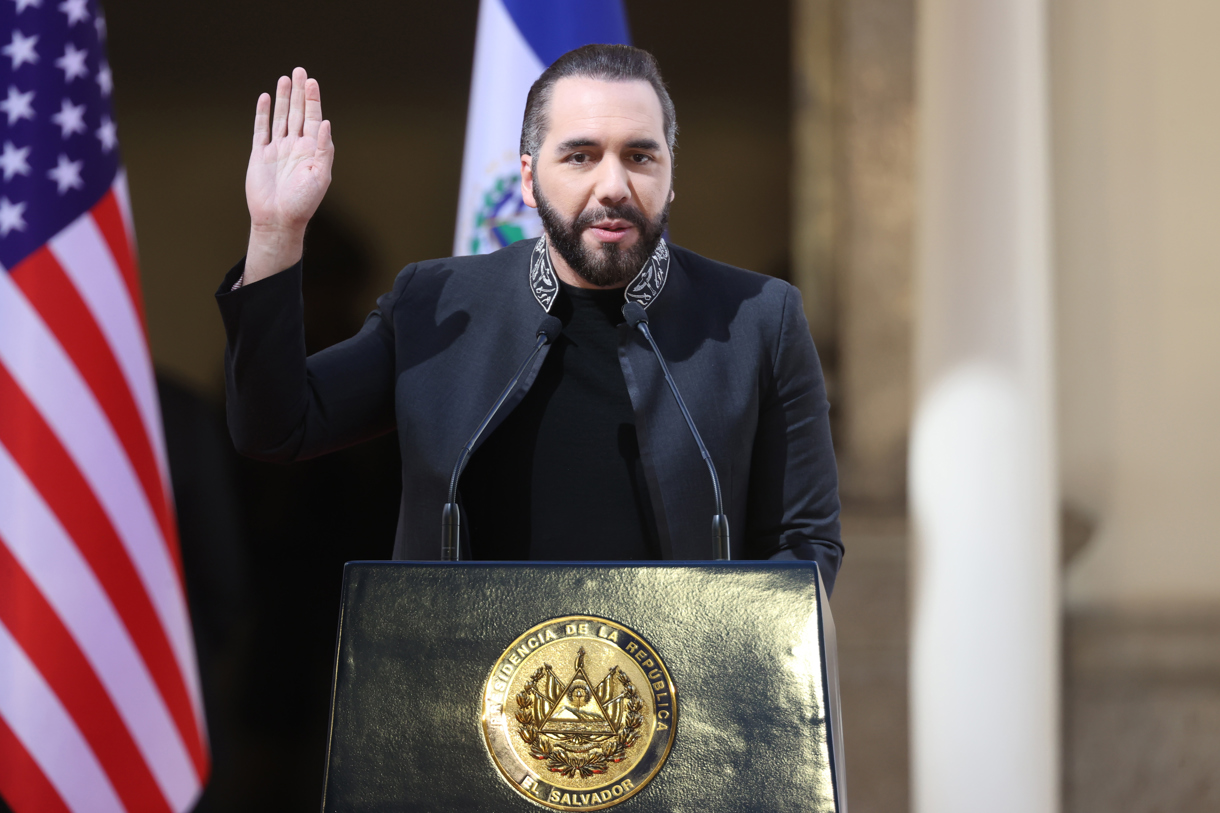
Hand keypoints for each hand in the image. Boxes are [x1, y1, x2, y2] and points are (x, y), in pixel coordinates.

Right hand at [243, 67, 333, 282]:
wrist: (278, 220)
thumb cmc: (302, 203)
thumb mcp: (320, 176)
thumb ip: (323, 149)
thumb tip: (326, 123)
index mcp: (312, 151)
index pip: (314, 119)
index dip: (313, 100)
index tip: (311, 82)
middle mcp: (295, 147)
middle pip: (298, 113)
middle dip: (299, 92)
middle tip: (299, 71)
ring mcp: (278, 149)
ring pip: (281, 117)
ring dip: (283, 98)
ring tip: (284, 79)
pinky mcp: (260, 154)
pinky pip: (261, 129)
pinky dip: (263, 113)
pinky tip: (266, 99)